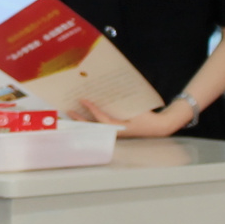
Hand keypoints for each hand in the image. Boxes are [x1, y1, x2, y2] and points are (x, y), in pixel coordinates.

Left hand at [71, 96, 193, 138]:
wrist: (157, 127)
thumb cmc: (146, 117)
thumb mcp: (135, 108)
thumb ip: (121, 103)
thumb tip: (108, 91)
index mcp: (119, 127)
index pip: (101, 118)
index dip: (91, 109)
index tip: (82, 100)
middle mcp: (113, 132)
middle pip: (92, 126)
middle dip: (79, 119)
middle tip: (68, 111)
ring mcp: (113, 132)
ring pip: (94, 126)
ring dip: (83, 120)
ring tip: (72, 112)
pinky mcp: (115, 130)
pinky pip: (100, 124)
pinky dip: (92, 119)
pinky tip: (86, 113)